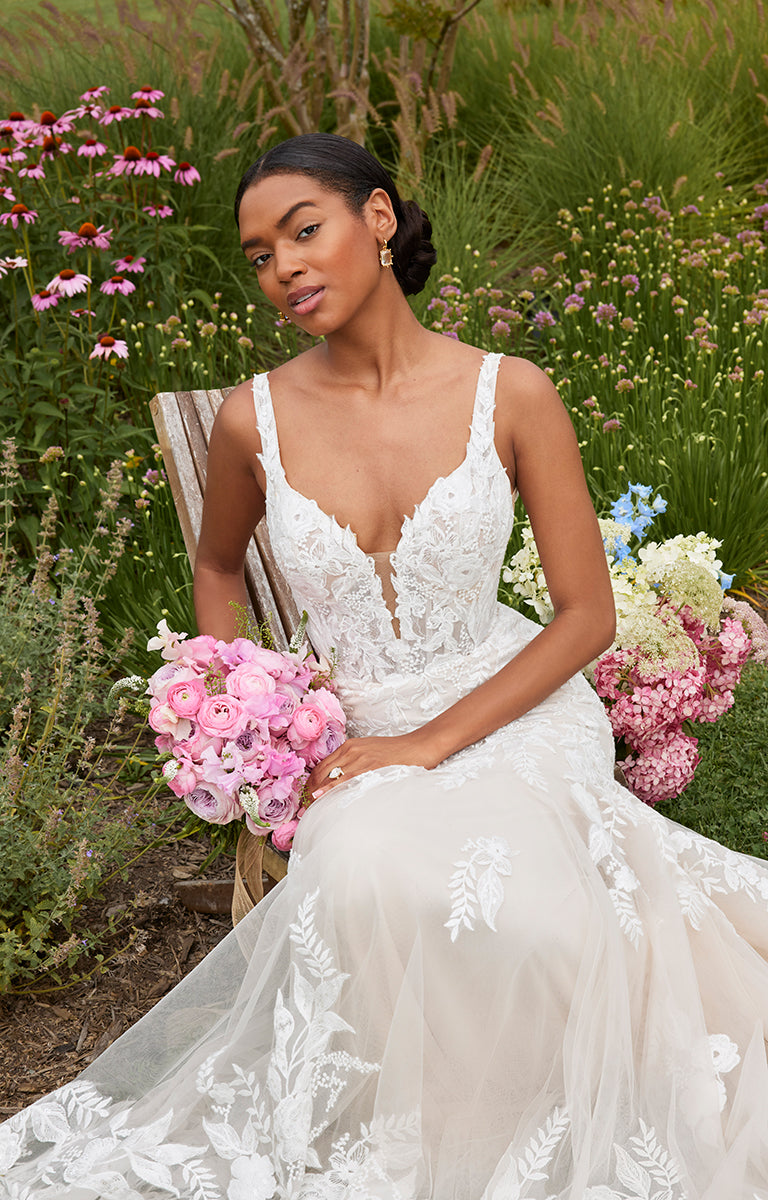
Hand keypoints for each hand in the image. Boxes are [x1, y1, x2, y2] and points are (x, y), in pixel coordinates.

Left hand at [306, 732, 438, 800]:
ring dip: (318, 791)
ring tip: (310, 806)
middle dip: (311, 788)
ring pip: (330, 775)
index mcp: (349, 746)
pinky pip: (345, 779)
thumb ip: (355, 761)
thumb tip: (342, 779)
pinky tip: (320, 795)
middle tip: (305, 805)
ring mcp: (360, 757)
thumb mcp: (370, 752)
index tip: (308, 795)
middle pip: (322, 770)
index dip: (312, 781)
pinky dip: (330, 788)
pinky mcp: (370, 766)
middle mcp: (351, 749)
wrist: (418, 746)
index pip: (322, 765)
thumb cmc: (397, 752)